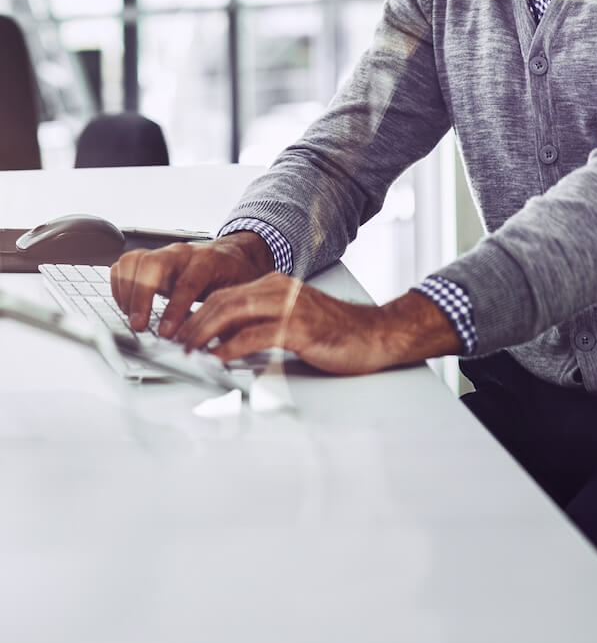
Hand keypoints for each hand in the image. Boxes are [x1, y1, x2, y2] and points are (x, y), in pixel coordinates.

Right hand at [110, 231, 274, 336]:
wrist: (232, 255)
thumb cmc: (234, 276)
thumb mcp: (238, 295)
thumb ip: (228, 318)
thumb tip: (222, 349)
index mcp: (207, 261)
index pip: (187, 282)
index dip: (175, 309)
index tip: (166, 333)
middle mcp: (182, 253)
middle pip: (152, 264)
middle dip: (141, 296)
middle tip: (139, 325)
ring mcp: (163, 253)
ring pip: (134, 260)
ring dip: (127, 291)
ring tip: (134, 317)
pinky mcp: (149, 258)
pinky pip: (125, 265)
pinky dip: (120, 286)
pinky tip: (129, 306)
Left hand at [174, 276, 461, 375]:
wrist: (374, 335)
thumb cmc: (335, 333)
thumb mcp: (291, 322)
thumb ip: (259, 325)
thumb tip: (222, 342)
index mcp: (275, 285)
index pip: (225, 292)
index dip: (197, 311)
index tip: (179, 329)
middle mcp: (279, 290)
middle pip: (223, 300)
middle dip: (193, 321)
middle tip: (175, 342)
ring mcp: (289, 307)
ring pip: (233, 312)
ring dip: (205, 332)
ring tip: (189, 349)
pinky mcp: (299, 328)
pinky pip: (255, 335)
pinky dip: (231, 347)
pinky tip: (219, 357)